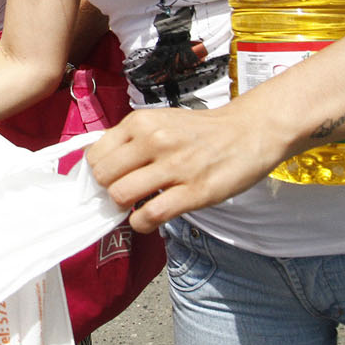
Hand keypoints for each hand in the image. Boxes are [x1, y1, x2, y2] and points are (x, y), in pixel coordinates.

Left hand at [84, 104, 289, 233]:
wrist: (249, 131)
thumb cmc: (202, 131)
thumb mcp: (160, 122)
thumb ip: (131, 141)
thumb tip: (100, 168)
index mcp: (141, 122)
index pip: (95, 155)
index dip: (98, 172)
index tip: (109, 179)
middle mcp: (154, 140)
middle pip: (103, 177)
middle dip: (109, 190)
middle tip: (125, 193)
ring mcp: (175, 166)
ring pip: (121, 195)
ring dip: (125, 208)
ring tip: (139, 204)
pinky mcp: (195, 191)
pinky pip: (151, 214)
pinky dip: (143, 223)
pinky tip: (150, 218)